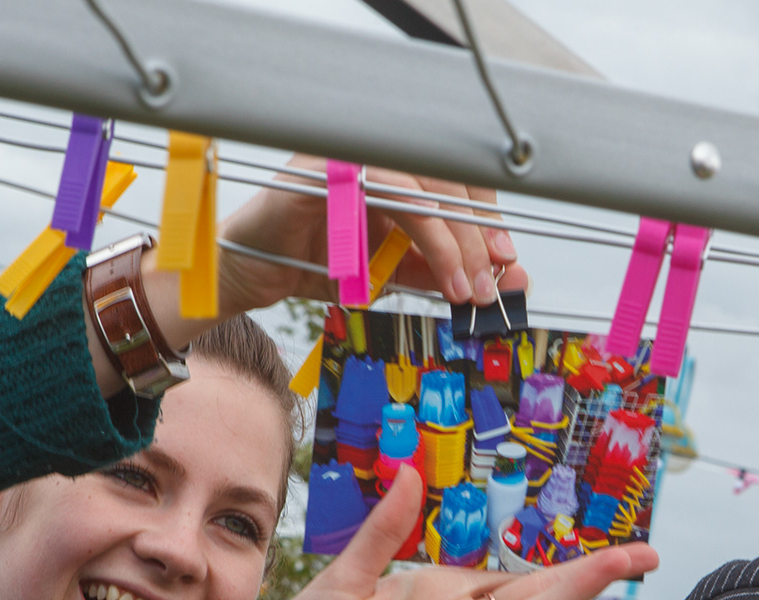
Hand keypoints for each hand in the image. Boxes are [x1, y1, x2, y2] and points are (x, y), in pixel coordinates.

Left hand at [208, 467, 656, 599]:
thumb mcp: (341, 580)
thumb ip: (382, 533)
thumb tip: (414, 473)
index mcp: (440, 597)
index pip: (515, 573)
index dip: (564, 559)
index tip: (619, 545)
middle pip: (538, 595)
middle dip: (592, 575)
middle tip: (647, 553)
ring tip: (619, 567)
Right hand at [215, 154, 528, 314]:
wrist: (252, 276)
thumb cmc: (315, 264)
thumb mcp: (394, 273)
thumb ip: (440, 271)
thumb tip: (504, 280)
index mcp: (393, 167)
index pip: (456, 175)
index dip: (487, 215)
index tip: (506, 258)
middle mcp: (372, 153)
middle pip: (446, 176)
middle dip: (476, 235)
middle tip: (489, 282)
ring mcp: (346, 156)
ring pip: (421, 183)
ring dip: (451, 239)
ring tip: (463, 286)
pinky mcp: (322, 171)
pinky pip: (383, 190)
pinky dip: (417, 232)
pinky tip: (430, 269)